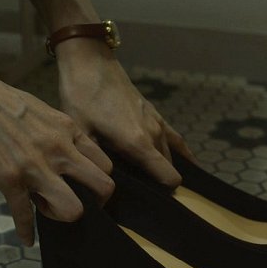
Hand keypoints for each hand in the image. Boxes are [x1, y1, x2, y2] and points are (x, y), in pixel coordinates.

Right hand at [0, 62, 113, 245]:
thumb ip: (56, 134)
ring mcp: (36, 167)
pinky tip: (26, 238)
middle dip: (96, 203)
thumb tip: (61, 152)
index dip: (99, 180)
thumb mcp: (41, 111)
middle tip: (80, 205)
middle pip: (103, 187)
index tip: (88, 189)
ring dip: (63, 216)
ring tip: (48, 211)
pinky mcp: (10, 179)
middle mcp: (60, 150)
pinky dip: (26, 231)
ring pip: (73, 209)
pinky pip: (25, 216)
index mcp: (68, 130)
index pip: (105, 164)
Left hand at [55, 38, 194, 186]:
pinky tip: (186, 164)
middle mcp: (154, 134)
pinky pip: (175, 138)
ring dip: (164, 169)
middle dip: (158, 185)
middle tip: (137, 198)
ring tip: (149, 186)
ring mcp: (156, 122)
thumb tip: (97, 190)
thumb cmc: (81, 96)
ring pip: (171, 155)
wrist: (90, 62)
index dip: (162, 194)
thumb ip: (93, 162)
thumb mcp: (80, 132)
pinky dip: (180, 153)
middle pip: (168, 170)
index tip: (147, 205)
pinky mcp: (154, 114)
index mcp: (138, 143)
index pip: (167, 178)